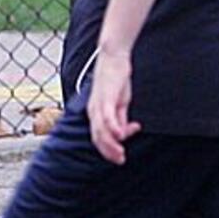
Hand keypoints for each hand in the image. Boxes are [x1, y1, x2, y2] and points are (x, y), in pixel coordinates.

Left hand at [86, 48, 140, 163]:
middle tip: (121, 160)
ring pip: (101, 131)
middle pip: (98, 138)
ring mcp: (99, 105)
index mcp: (95, 113)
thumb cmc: (116, 78)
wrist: (113, 57)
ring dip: (111, 145)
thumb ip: (121, 118)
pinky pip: (107, 117)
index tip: (125, 150)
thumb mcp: (120, 102)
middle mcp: (93, 111)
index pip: (99, 138)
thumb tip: (124, 132)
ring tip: (121, 153)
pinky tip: (120, 136)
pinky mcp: (106, 98)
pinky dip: (113, 128)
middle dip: (109, 152)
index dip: (110, 148)